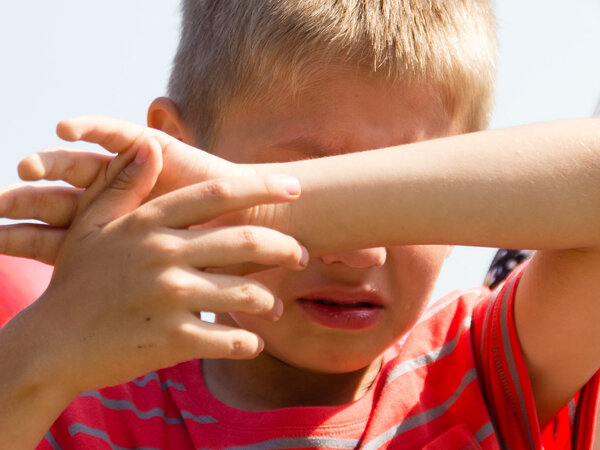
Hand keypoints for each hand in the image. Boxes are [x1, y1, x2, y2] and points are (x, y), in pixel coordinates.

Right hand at [14, 135, 305, 397]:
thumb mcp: (93, 225)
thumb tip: (150, 143)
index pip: (217, 195)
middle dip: (283, 247)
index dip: (261, 188)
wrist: (51, 345)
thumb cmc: (77, 282)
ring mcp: (169, 297)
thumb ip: (123, 182)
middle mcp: (163, 254)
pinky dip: (248, 343)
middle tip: (302, 254)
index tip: (295, 187)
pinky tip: (254, 343)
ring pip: (243, 292)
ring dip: (268, 301)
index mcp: (148, 223)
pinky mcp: (172, 339)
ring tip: (276, 305)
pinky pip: (227, 340)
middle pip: (243, 241)